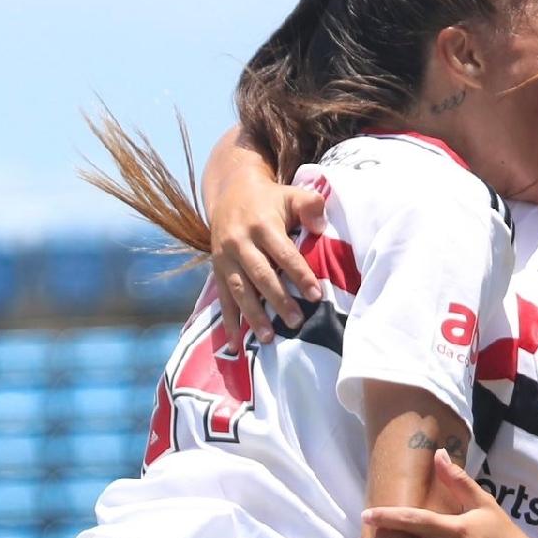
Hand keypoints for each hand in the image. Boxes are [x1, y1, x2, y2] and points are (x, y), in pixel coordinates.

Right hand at [209, 169, 326, 342]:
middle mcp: (240, 242)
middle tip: (296, 322)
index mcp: (261, 225)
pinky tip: (234, 344)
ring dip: (253, 316)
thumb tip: (320, 227)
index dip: (299, 274)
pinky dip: (228, 322)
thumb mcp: (290, 194)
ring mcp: (225, 258)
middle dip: (278, 300)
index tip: (316, 296)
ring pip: (240, 290)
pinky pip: (223, 299)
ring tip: (268, 338)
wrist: (230, 193)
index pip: (283, 254)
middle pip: (261, 275)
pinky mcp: (217, 270)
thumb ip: (309, 205)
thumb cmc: (269, 200)